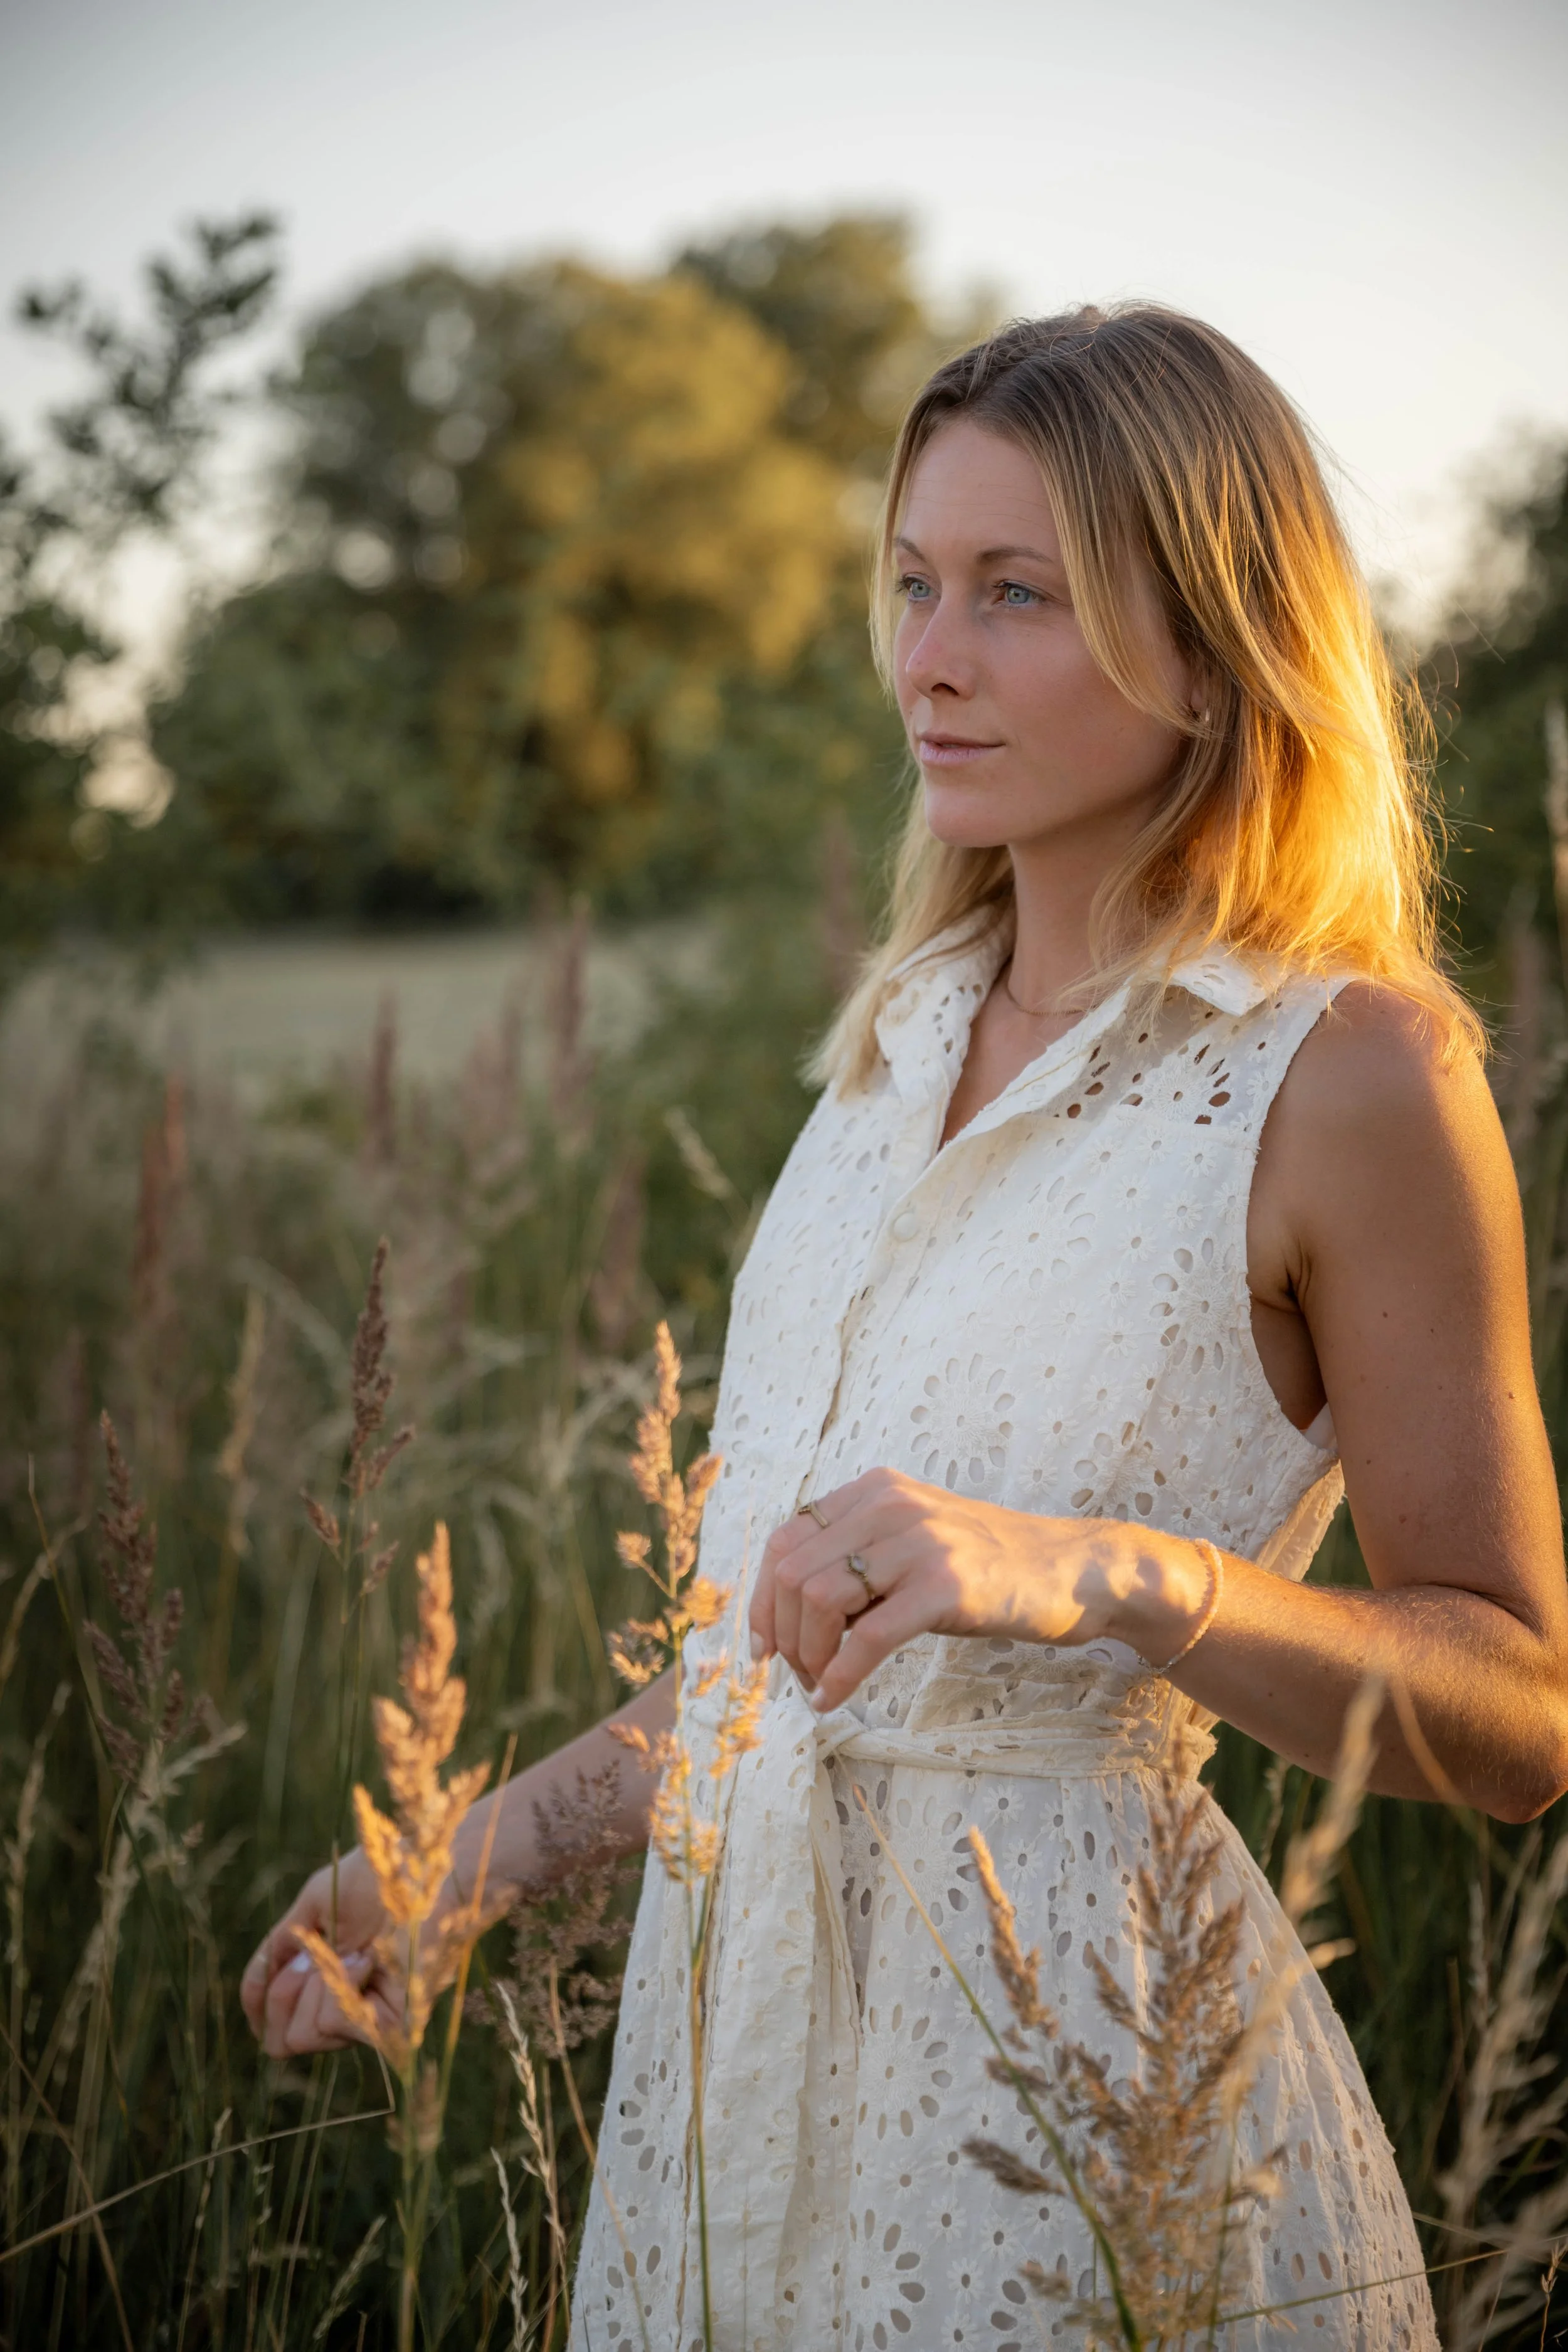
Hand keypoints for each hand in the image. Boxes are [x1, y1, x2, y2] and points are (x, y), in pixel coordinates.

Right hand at [241, 1847, 399, 2057]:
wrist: (423, 1870)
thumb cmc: (377, 1879)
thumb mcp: (311, 1909)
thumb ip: (278, 1953)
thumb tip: (251, 2005)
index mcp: (326, 1988)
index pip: (273, 2026)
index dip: (262, 2001)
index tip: (290, 1961)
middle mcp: (345, 2013)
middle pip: (279, 2042)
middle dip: (285, 1993)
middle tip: (321, 1953)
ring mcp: (367, 2023)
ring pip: (299, 2037)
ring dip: (316, 1986)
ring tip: (357, 1951)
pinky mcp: (389, 2027)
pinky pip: (329, 2024)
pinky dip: (340, 1985)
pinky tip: (370, 1960)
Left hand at [750, 1468, 1203, 1714]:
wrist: (1073, 1569)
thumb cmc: (988, 1569)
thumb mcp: (913, 1545)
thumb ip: (858, 1560)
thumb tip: (787, 1616)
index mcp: (875, 1490)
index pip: (787, 1539)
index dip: (762, 1599)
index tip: (764, 1648)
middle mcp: (891, 1504)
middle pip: (793, 1573)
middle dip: (784, 1635)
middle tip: (800, 1678)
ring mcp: (920, 1542)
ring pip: (820, 1600)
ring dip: (809, 1657)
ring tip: (821, 1688)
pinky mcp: (947, 1585)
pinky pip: (868, 1637)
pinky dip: (840, 1675)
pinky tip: (835, 1699)